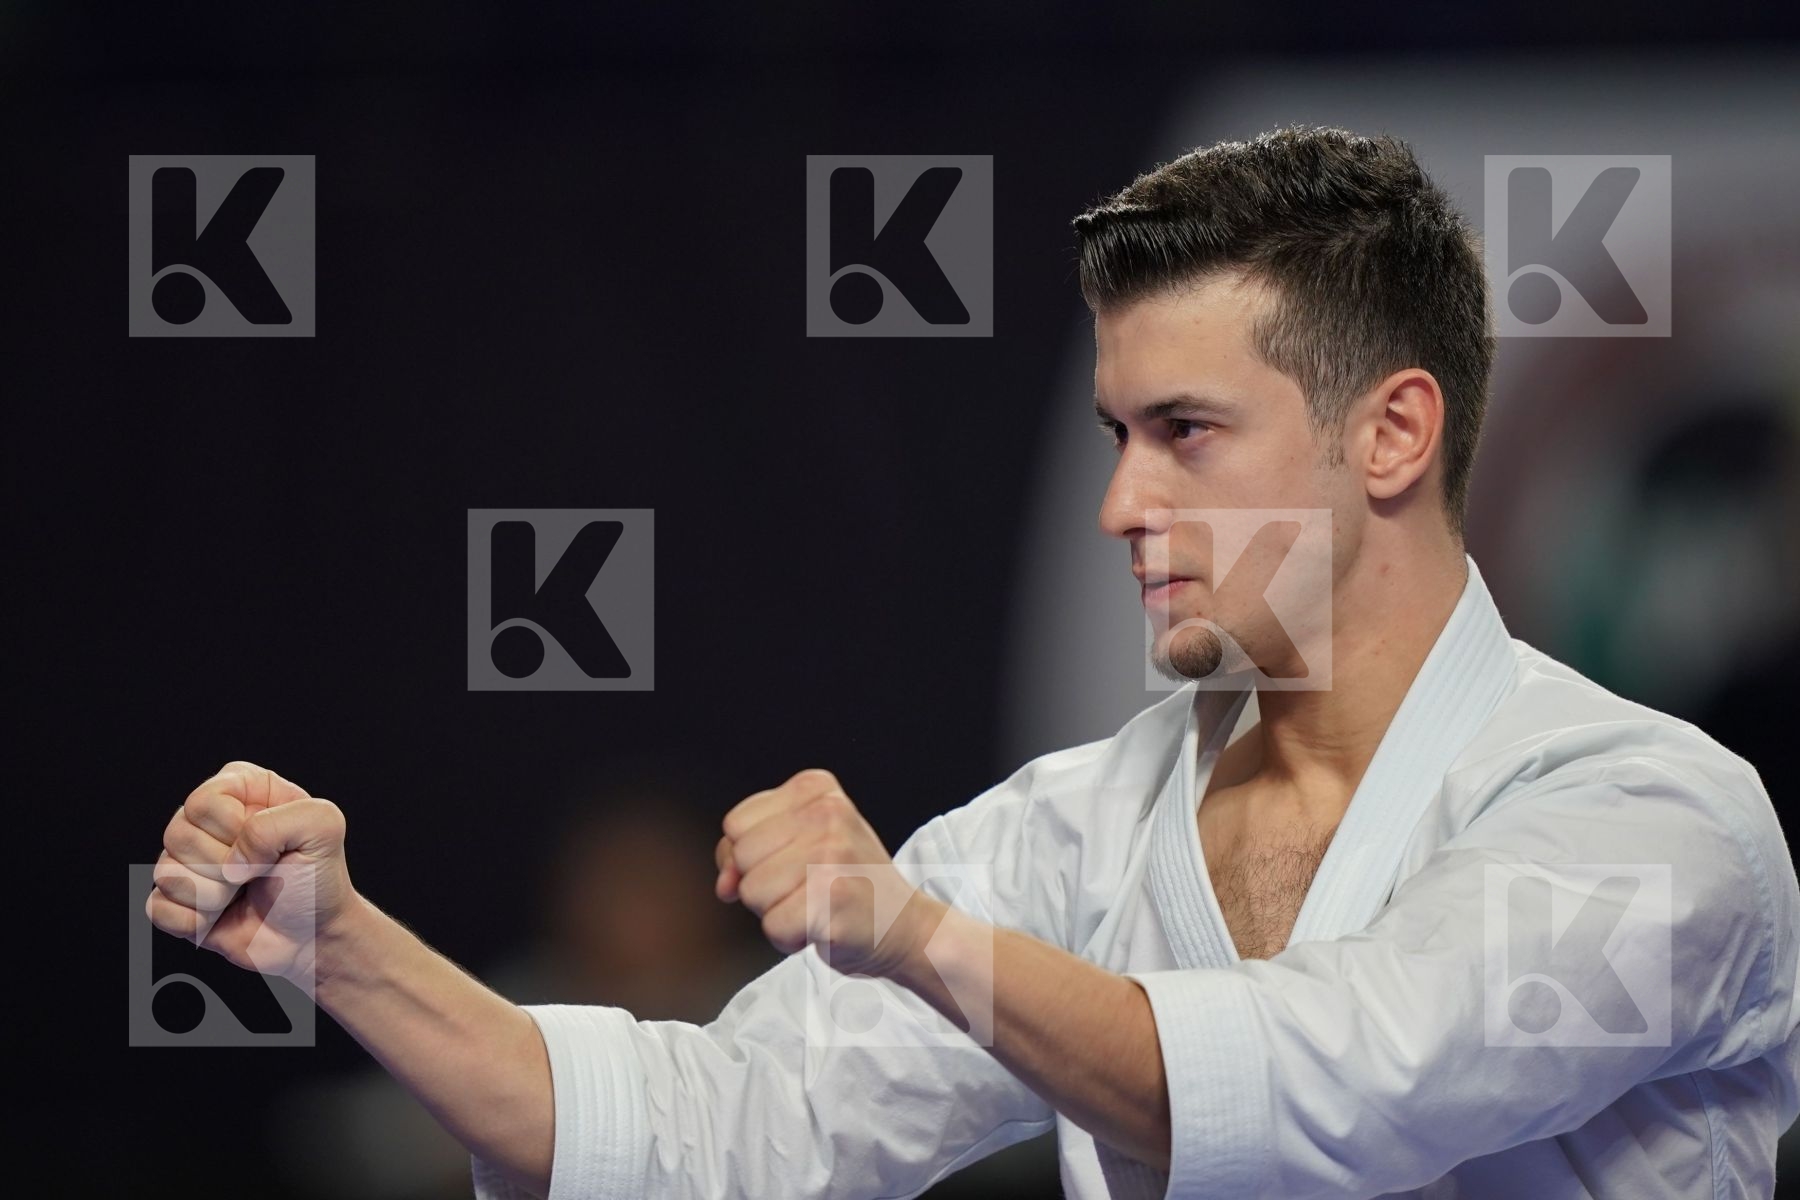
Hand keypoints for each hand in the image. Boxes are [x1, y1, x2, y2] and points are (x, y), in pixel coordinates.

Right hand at [145, 761, 355, 982]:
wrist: (311, 934)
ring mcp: (186, 859)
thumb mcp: (323, 829)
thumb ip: (278, 822)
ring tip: (240, 893)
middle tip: (255, 874)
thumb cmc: (317, 878)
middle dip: (223, 866)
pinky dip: (195, 921)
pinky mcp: (174, 899)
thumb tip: (231, 859)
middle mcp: (207, 819)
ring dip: (213, 895)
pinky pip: (158, 908)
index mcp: (241, 788)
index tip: (269, 846)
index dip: (233, 830)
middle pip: (177, 834)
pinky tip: (221, 916)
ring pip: (165, 872)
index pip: (203, 801)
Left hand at [715, 768, 928, 978]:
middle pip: (740, 856)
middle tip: (808, 885)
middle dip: (763, 883)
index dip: (751, 855)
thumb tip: (725, 884)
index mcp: (816, 788)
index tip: (792, 862)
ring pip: (752, 892)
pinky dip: (790, 938)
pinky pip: (773, 927)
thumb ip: (746, 850)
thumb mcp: (798, 843)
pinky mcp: (833, 899)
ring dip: (777, 911)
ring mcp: (832, 855)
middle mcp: (827, 813)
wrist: (903, 924)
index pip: (736, 824)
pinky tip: (822, 925)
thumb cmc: (846, 882)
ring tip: (816, 904)